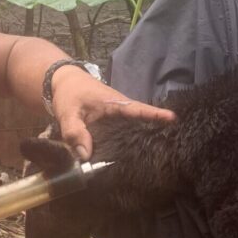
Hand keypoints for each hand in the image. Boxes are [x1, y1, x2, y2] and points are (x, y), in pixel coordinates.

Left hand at [50, 66, 174, 159]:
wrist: (63, 82)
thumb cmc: (69, 94)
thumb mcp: (68, 113)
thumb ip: (74, 132)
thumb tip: (85, 156)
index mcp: (115, 103)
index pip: (138, 109)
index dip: (155, 115)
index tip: (174, 118)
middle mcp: (121, 110)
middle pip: (142, 122)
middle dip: (156, 131)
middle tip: (171, 147)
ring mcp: (118, 116)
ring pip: (133, 128)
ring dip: (144, 137)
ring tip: (159, 155)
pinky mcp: (112, 123)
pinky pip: (124, 132)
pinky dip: (129, 141)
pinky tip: (133, 155)